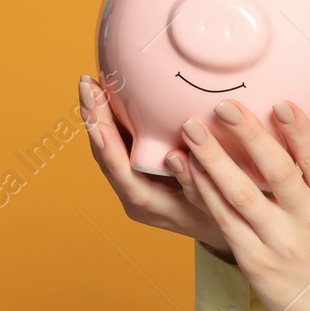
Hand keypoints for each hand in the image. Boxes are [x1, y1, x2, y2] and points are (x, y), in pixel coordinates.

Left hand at [78, 73, 253, 257]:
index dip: (108, 145)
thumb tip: (179, 154)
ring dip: (96, 116)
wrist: (223, 226)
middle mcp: (134, 197)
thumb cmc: (222, 215)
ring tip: (89, 84)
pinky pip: (116, 146)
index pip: (120, 173)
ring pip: (106, 150)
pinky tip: (106, 94)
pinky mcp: (136, 173)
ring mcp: (133, 185)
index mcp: (149, 205)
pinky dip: (109, 120)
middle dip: (94, 120)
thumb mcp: (215, 203)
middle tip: (86, 85)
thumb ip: (195, 181)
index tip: (97, 116)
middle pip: (105, 157)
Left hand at [181, 98, 309, 310]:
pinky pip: (224, 221)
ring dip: (213, 160)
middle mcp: (307, 221)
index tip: (281, 102)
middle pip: (276, 173)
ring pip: (242, 195)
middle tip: (223, 104)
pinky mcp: (253, 260)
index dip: (300, 131)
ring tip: (190, 130)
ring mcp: (278, 242)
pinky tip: (188, 168)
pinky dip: (205, 192)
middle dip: (249, 136)